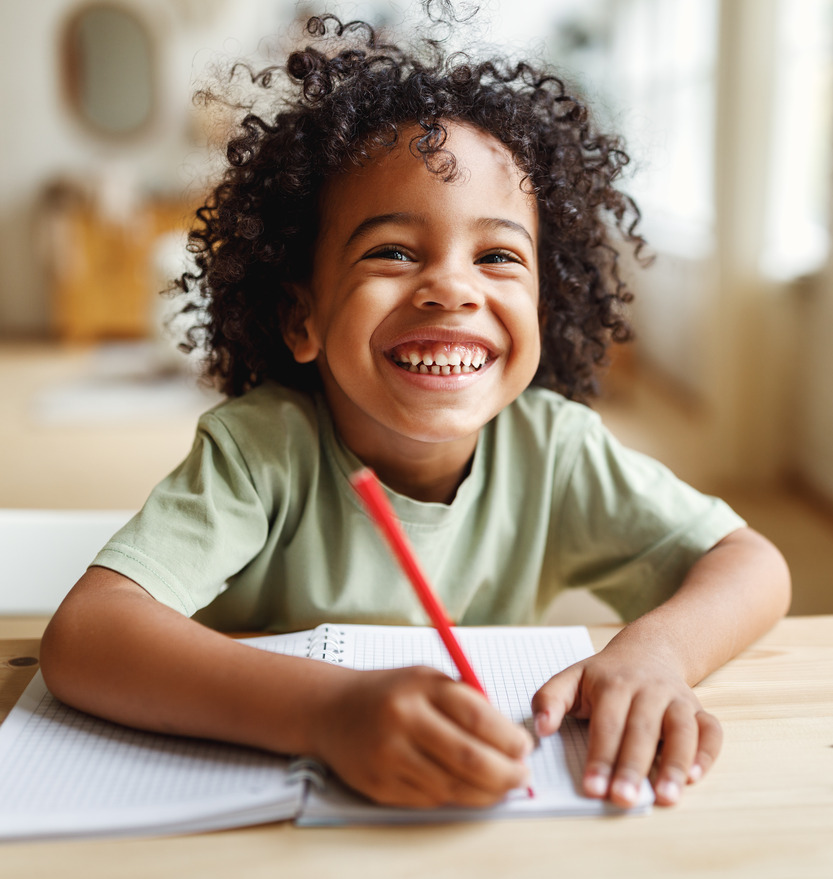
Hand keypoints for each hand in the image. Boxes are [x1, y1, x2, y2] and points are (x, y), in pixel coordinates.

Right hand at [309, 665, 532, 807]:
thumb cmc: (390, 693)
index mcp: (420, 688)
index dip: (508, 738)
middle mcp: (403, 721)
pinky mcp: (379, 785)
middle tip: (521, 775)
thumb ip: (466, 701)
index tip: (525, 747)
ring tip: (502, 785)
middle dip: (505, 772)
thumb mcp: (427, 680)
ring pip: (452, 786)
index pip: (477, 716)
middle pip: (468, 758)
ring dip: (486, 792)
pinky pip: (430, 799)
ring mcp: (388, 756)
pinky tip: (468, 790)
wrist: (331, 710)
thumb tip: (510, 737)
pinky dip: (456, 798)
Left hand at [530, 644, 721, 807]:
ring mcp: (676, 700)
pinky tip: (694, 777)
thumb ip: (550, 699)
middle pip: (642, 730)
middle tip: (623, 798)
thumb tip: (540, 729)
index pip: (607, 724)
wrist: (648, 650)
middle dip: (632, 766)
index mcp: (613, 684)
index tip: (592, 788)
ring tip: (665, 797)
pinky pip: (711, 731)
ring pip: (681, 730)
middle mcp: (648, 690)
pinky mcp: (698, 710)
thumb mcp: (572, 677)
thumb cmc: (605, 674)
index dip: (600, 757)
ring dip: (674, 764)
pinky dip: (706, 753)